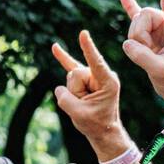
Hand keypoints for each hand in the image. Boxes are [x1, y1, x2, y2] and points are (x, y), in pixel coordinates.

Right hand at [51, 31, 130, 160]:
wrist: (103, 131)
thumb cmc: (95, 123)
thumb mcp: (78, 113)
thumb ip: (65, 98)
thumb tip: (59, 88)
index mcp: (108, 82)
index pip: (95, 62)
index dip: (88, 48)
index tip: (83, 33)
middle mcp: (102, 75)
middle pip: (76, 73)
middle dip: (74, 90)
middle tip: (86, 104)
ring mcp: (93, 76)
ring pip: (71, 77)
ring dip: (72, 92)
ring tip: (84, 103)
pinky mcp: (85, 78)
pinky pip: (71, 67)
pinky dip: (63, 58)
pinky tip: (55, 47)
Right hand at [119, 0, 163, 112]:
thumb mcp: (161, 70)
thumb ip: (144, 56)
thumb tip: (128, 43)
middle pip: (145, 15)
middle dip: (138, 31)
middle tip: (142, 50)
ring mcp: (160, 30)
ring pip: (137, 23)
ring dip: (134, 37)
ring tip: (143, 54)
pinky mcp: (150, 37)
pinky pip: (137, 20)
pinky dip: (130, 9)